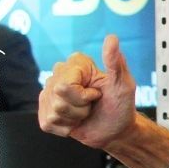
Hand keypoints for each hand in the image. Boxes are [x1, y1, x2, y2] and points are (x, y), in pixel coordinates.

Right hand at [37, 34, 138, 149]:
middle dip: (80, 107)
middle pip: (58, 97)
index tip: (97, 94)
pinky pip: (48, 123)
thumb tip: (112, 38)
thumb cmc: (121, 105)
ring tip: (85, 113)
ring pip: (53, 112)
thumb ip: (115, 62)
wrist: (116, 130)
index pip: (65, 85)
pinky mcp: (45, 112)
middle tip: (92, 105)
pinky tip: (76, 122)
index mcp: (76, 63)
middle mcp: (58, 74)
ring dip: (74, 118)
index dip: (84, 95)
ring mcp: (48, 93)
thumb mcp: (123, 84)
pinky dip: (66, 128)